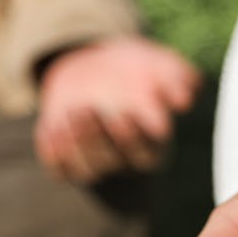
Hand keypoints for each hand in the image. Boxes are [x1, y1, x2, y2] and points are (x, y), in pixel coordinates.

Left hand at [35, 35, 200, 182]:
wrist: (99, 65)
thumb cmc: (138, 69)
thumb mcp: (160, 66)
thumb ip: (177, 78)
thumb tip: (185, 100)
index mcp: (151, 142)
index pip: (145, 154)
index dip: (132, 139)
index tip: (124, 114)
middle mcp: (123, 157)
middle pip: (112, 162)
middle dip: (97, 138)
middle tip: (87, 109)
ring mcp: (94, 159)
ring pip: (86, 169)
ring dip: (75, 144)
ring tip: (70, 112)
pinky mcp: (67, 157)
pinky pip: (60, 171)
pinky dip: (53, 154)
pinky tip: (51, 126)